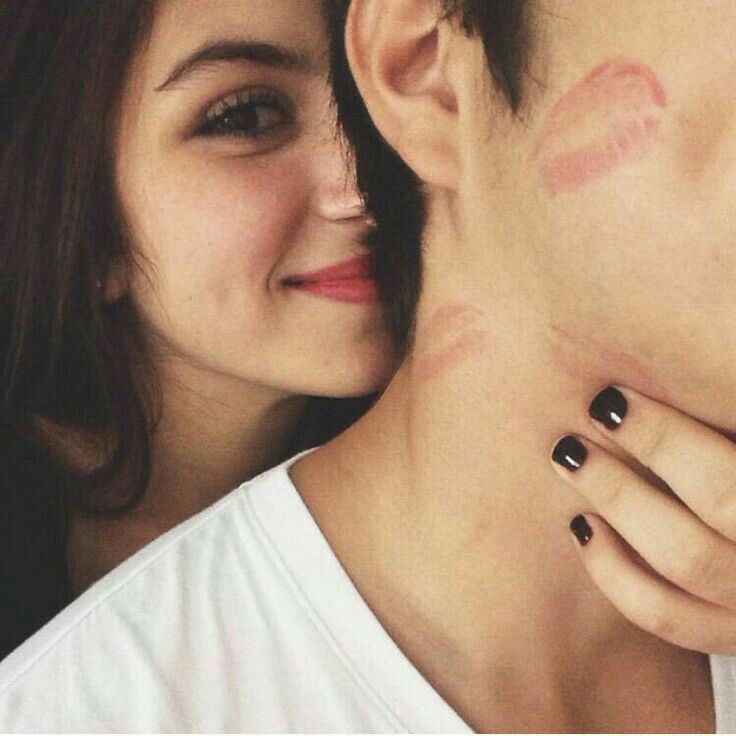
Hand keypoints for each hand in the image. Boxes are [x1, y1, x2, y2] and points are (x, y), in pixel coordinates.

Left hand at [551, 385, 735, 653]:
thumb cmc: (724, 465)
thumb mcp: (731, 432)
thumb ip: (718, 416)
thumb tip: (731, 322)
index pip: (729, 481)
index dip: (669, 434)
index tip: (616, 396)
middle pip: (724, 500)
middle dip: (656, 446)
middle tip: (597, 410)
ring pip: (689, 559)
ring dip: (620, 500)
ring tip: (570, 456)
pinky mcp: (730, 635)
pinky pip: (668, 618)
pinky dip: (615, 573)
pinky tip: (582, 527)